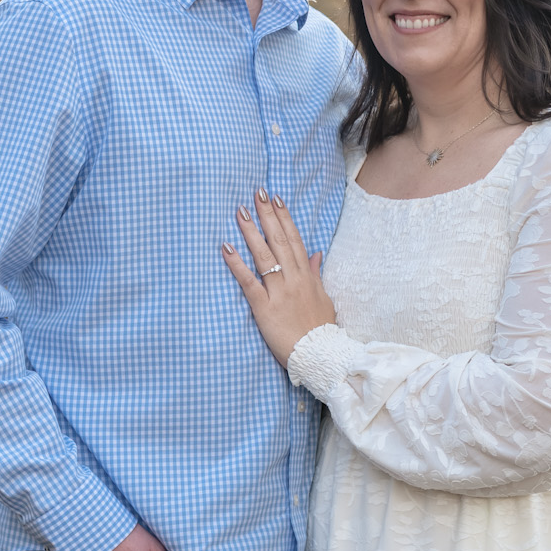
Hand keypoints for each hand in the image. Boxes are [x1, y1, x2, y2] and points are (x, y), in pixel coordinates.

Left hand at [222, 189, 335, 366]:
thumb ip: (316, 275)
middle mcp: (294, 279)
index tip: (275, 199)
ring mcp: (279, 292)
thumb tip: (315, 254)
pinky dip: (237, 264)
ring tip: (241, 212)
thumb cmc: (321, 330)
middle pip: (280, 241)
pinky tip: (226, 247)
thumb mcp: (324, 299)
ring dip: (252, 232)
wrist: (321, 357)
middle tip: (256, 193)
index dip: (284, 218)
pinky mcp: (264, 308)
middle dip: (267, 215)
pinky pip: (249, 281)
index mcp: (308, 276)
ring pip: (264, 255)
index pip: (295, 240)